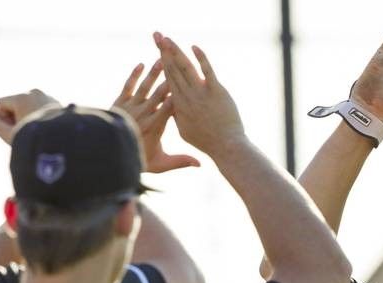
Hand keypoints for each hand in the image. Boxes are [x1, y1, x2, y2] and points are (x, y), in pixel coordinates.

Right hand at [0, 89, 59, 143]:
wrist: (63, 144)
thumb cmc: (35, 141)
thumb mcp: (9, 134)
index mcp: (22, 97)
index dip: (2, 119)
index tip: (14, 129)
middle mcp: (34, 93)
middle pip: (12, 104)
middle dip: (15, 117)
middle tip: (26, 132)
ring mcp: (46, 96)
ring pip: (25, 106)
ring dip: (26, 117)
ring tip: (37, 131)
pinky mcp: (54, 102)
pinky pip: (38, 107)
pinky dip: (38, 116)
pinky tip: (45, 128)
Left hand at [112, 60, 199, 173]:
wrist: (110, 154)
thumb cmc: (139, 160)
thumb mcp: (161, 164)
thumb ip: (180, 162)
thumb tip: (200, 165)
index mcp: (155, 126)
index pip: (170, 108)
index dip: (179, 96)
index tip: (190, 85)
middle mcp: (144, 114)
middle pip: (159, 94)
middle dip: (168, 79)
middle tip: (177, 66)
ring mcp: (131, 107)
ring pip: (144, 87)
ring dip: (153, 74)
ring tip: (161, 60)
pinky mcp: (120, 103)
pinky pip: (128, 86)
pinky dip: (134, 75)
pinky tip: (141, 64)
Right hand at [155, 32, 245, 156]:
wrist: (225, 146)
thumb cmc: (206, 141)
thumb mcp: (185, 130)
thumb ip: (177, 116)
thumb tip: (172, 108)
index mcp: (178, 105)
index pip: (168, 79)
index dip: (162, 63)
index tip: (157, 50)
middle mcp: (187, 97)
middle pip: (172, 69)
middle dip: (164, 51)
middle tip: (157, 35)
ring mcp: (201, 93)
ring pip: (185, 68)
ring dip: (176, 51)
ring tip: (167, 38)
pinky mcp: (216, 91)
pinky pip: (207, 71)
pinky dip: (201, 58)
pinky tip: (194, 47)